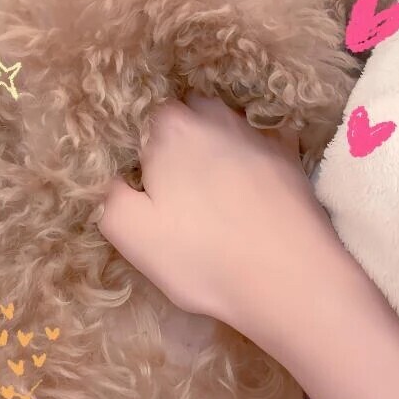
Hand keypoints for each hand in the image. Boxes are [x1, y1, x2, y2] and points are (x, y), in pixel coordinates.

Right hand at [98, 95, 338, 339]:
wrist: (290, 279)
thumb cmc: (203, 256)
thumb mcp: (131, 233)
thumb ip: (107, 194)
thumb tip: (110, 174)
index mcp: (171, 129)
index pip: (141, 120)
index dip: (138, 152)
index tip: (144, 186)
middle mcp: (216, 118)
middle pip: (183, 118)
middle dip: (173, 144)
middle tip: (174, 190)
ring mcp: (258, 135)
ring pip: (222, 129)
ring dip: (212, 149)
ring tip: (213, 192)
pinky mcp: (289, 157)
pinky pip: (259, 144)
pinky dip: (248, 157)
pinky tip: (248, 188)